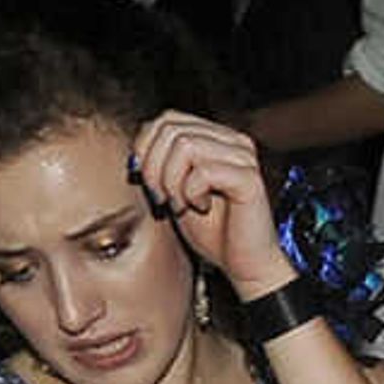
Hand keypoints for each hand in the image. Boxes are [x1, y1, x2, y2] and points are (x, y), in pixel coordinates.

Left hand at [129, 109, 290, 299]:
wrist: (245, 265)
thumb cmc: (213, 233)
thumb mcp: (176, 192)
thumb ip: (160, 165)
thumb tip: (134, 149)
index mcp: (216, 138)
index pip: (167, 119)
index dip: (145, 147)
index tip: (146, 182)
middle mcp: (232, 140)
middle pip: (171, 128)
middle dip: (153, 166)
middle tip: (161, 198)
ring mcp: (243, 156)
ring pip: (185, 145)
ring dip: (170, 180)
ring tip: (179, 204)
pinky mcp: (249, 177)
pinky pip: (203, 171)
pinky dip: (191, 192)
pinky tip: (200, 208)